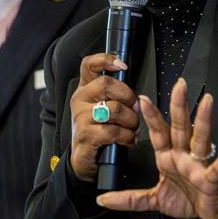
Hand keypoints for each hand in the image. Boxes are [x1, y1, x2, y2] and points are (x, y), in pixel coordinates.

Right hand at [69, 53, 139, 180]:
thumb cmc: (98, 131)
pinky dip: (127, 137)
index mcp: (85, 89)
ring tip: (132, 129)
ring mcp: (81, 117)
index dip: (106, 60)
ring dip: (131, 121)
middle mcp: (80, 99)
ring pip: (114, 109)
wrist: (84, 159)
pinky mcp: (85, 135)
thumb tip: (137, 96)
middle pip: (107, 84)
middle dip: (128, 97)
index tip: (123, 66)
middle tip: (135, 109)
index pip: (89, 65)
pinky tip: (127, 140)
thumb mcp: (103, 109)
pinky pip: (114, 131)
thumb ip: (115, 96)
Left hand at [96, 78, 217, 218]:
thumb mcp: (152, 200)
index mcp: (168, 157)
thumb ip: (128, 199)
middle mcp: (184, 156)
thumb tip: (104, 199)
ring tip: (207, 102)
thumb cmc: (186, 199)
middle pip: (180, 127)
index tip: (142, 99)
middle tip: (179, 85)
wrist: (210, 210)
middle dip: (179, 106)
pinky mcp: (211, 179)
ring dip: (204, 120)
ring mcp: (198, 165)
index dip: (151, 116)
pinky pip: (217, 168)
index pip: (159, 132)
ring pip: (200, 139)